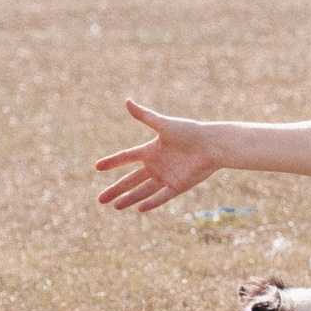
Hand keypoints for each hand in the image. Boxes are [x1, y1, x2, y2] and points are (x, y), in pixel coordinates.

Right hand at [94, 98, 220, 212]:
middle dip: (116, 189)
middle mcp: (156, 165)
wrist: (213, 145)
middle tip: (100, 200)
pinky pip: (162, 197)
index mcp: (151, 150)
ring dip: (129, 198)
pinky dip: (151, 203)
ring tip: (115, 206)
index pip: (126, 157)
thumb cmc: (190, 132)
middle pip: (131, 180)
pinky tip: (139, 209)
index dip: (112, 161)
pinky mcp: (178, 186)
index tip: (97, 167)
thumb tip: (127, 101)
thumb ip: (145, 116)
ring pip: (143, 191)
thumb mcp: (164, 125)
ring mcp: (166, 177)